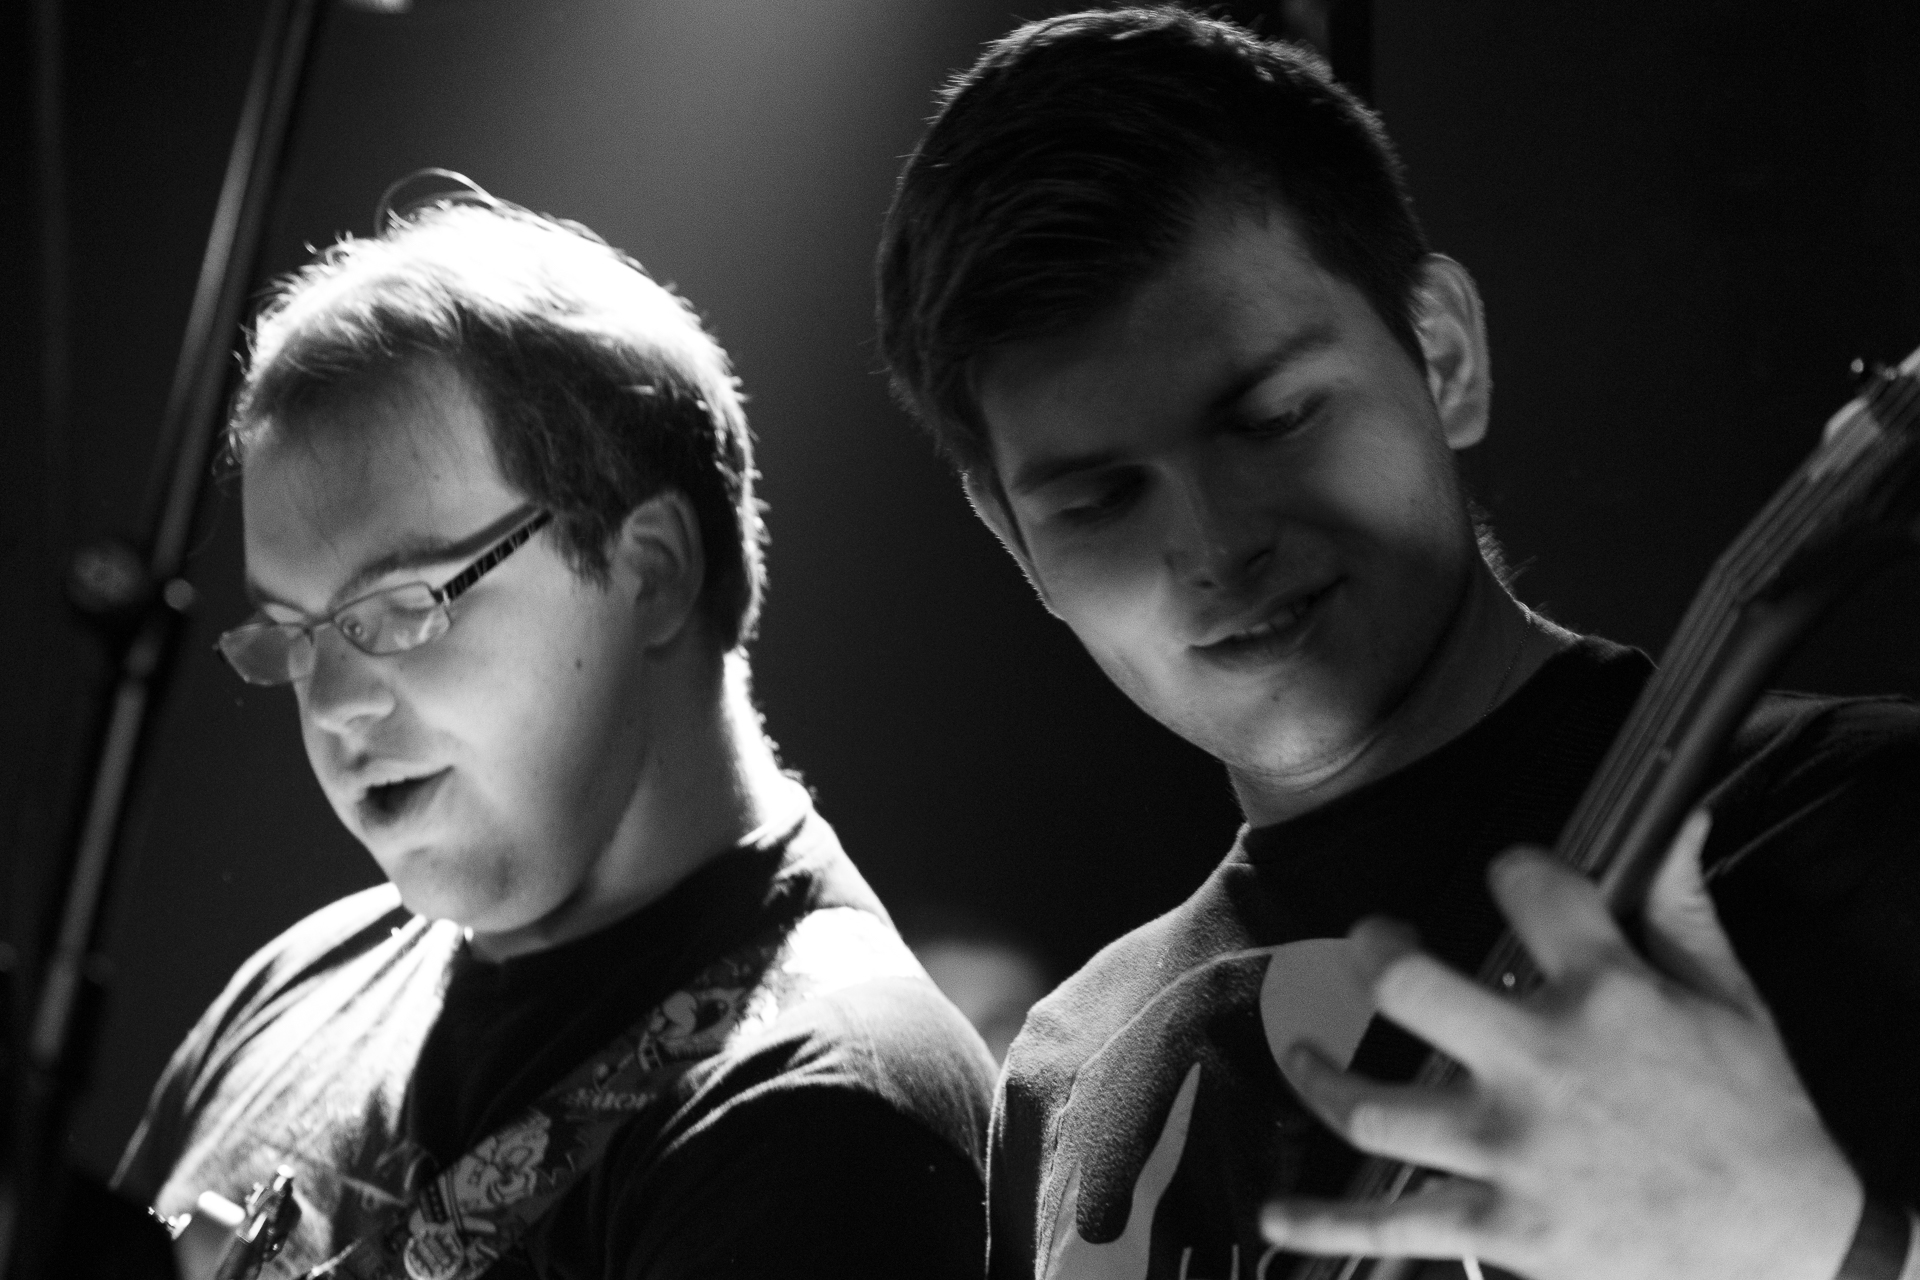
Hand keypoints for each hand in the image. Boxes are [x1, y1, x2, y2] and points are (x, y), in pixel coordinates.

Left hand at [1260, 812, 1864, 1279]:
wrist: (1789, 1245)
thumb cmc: (1758, 1118)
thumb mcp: (1730, 998)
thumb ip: (1680, 905)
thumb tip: (1676, 815)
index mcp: (1604, 993)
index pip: (1528, 885)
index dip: (1517, 867)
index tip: (1512, 876)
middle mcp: (1541, 1063)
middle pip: (1404, 985)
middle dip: (1371, 951)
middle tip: (1372, 944)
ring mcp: (1512, 1150)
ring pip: (1371, 1109)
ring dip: (1318, 1076)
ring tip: (1304, 1053)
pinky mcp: (1504, 1227)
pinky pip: (1392, 1224)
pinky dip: (1322, 1227)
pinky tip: (1276, 1218)